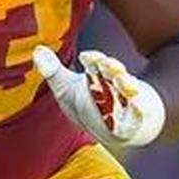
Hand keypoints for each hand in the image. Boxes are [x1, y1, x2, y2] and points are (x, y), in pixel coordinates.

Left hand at [32, 45, 164, 146]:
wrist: (118, 129)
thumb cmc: (92, 106)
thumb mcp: (68, 89)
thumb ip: (53, 71)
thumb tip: (37, 49)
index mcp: (97, 75)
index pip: (96, 63)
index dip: (93, 59)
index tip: (86, 57)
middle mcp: (114, 83)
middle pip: (114, 72)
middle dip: (111, 67)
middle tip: (106, 64)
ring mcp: (128, 99)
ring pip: (128, 88)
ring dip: (126, 84)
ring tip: (122, 82)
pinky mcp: (139, 116)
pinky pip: (141, 112)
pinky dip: (140, 109)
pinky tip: (139, 106)